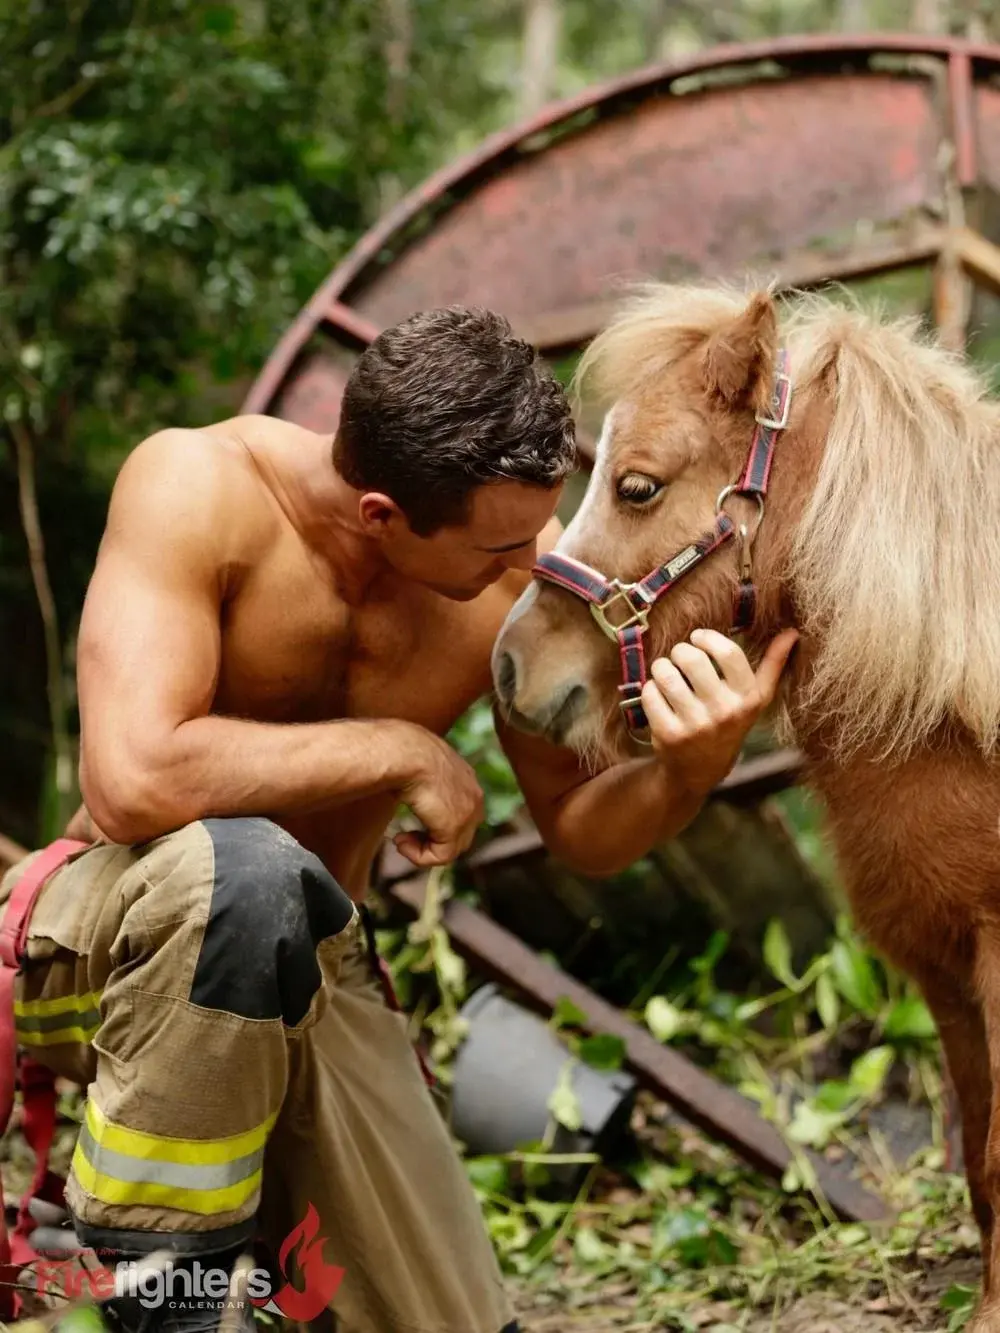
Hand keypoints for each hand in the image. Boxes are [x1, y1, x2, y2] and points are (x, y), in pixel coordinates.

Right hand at [393, 730, 484, 867]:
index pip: (461, 812)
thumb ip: (422, 781)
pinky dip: (418, 856)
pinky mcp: (454, 827)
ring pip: (450, 848)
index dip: (435, 824)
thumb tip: (410, 792)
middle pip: (460, 833)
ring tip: (400, 842)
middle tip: (403, 837)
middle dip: (431, 840)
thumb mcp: (416, 766)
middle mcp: (473, 795)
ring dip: (422, 850)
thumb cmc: (401, 753)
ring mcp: (468, 812)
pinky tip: (400, 842)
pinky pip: (440, 856)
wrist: (405, 753)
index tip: (411, 823)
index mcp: (466, 777)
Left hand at [640, 627, 799, 796]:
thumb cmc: (730, 723)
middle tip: (679, 656)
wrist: (701, 770)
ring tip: (665, 672)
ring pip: (666, 674)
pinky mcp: (669, 734)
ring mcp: (696, 725)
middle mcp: (724, 712)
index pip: (729, 652)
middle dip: (680, 650)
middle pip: (692, 659)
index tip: (698, 638)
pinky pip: (650, 694)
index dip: (707, 638)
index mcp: (748, 698)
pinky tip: (659, 695)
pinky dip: (650, 689)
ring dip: (661, 667)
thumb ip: (773, 664)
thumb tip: (792, 632)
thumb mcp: (756, 699)